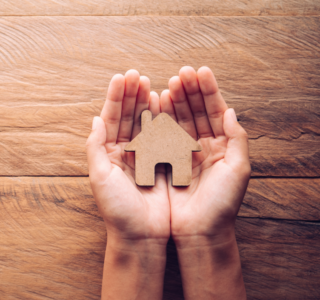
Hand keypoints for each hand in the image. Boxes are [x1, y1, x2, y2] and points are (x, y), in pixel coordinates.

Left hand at [86, 70, 169, 298]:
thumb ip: (95, 147)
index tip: (122, 77)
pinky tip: (163, 105)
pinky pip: (161, 137)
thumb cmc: (117, 210)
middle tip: (137, 74)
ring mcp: (143, 157)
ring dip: (145, 103)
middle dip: (131, 95)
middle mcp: (124, 152)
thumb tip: (95, 119)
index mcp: (108, 154)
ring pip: (144, 123)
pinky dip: (162, 120)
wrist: (142, 236)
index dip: (116, 98)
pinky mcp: (161, 164)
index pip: (110, 119)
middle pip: (127, 117)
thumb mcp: (99, 177)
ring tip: (149, 83)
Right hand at [162, 66, 249, 298]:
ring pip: (179, 120)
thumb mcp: (239, 170)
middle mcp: (203, 146)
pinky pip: (163, 135)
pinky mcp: (166, 161)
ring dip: (175, 101)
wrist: (198, 231)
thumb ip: (238, 138)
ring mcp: (183, 152)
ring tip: (169, 83)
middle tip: (182, 72)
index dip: (208, 91)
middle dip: (190, 90)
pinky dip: (160, 119)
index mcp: (222, 146)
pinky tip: (157, 104)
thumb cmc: (222, 204)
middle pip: (196, 111)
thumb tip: (232, 110)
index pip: (216, 110)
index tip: (200, 71)